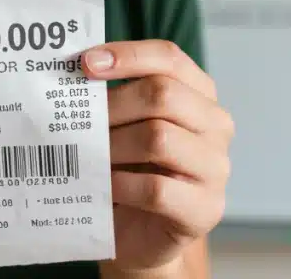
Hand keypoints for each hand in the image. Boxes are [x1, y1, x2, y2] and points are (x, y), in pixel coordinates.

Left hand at [82, 40, 233, 273]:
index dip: (128, 55)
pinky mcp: (205, 208)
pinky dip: (121, 185)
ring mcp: (216, 168)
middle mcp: (216, 125)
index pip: (170, 58)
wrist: (141, 236)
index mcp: (200, 95)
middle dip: (112, 105)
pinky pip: (156, 189)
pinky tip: (104, 187)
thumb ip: (116, 99)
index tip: (85, 64)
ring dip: (113, 146)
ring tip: (87, 157)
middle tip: (77, 121)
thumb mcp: (127, 128)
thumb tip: (74, 74)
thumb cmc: (132, 173)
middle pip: (164, 94)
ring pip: (159, 138)